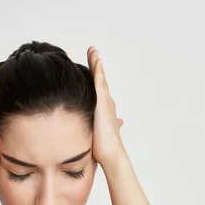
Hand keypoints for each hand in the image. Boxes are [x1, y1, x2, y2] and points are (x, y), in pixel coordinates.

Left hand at [87, 46, 124, 167]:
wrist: (111, 154)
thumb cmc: (103, 150)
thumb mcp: (96, 136)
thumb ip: (96, 130)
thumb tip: (102, 133)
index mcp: (104, 111)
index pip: (98, 91)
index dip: (95, 79)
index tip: (93, 67)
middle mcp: (107, 104)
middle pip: (100, 81)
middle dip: (96, 66)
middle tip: (93, 52)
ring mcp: (105, 102)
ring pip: (100, 78)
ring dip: (96, 63)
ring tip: (93, 50)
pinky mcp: (102, 102)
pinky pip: (99, 81)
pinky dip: (97, 69)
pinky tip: (96, 59)